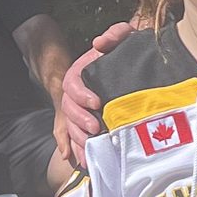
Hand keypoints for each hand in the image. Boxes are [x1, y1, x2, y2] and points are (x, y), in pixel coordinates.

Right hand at [54, 22, 135, 167]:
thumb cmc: (123, 52)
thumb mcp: (121, 38)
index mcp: (81, 74)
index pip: (72, 84)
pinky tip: (86, 162)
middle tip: (96, 128)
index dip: (81, 94)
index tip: (97, 101)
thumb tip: (99, 43)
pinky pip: (76, 140)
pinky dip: (79, 151)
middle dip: (80, 121)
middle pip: (69, 110)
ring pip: (71, 127)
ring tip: (92, 147)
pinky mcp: (87, 125)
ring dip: (79, 139)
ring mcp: (80, 110)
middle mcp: (77, 93)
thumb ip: (115, 34)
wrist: (127, 65)